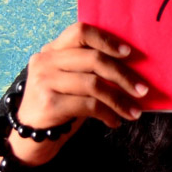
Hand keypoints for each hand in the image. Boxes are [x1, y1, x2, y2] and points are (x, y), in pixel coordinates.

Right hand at [6, 22, 147, 165]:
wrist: (29, 139)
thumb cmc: (58, 106)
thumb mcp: (71, 81)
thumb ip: (90, 69)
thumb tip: (132, 68)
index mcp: (52, 50)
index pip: (80, 32)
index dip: (107, 40)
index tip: (128, 53)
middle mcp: (45, 61)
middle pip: (93, 59)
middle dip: (123, 75)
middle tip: (142, 90)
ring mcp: (44, 81)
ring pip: (94, 84)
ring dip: (120, 100)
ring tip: (134, 112)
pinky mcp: (49, 103)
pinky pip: (89, 105)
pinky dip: (107, 114)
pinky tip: (115, 122)